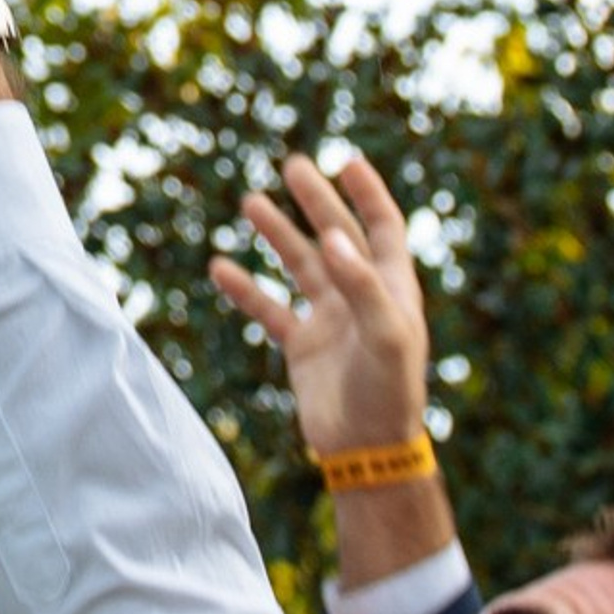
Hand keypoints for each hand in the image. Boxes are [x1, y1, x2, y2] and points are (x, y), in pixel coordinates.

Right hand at [209, 149, 428, 454]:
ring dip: (278, 235)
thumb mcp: (387, 335)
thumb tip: (333, 239)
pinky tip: (221, 268)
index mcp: (392, 289)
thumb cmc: (390, 392)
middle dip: (316, 201)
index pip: (383, 228)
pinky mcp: (303, 347)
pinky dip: (246, 289)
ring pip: (299, 266)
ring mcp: (330, 320)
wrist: (367, 450)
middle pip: (337, 235)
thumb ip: (362, 286)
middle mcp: (360, 297)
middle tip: (293, 166)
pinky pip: (270, 309)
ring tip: (251, 202)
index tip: (347, 163)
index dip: (368, 194)